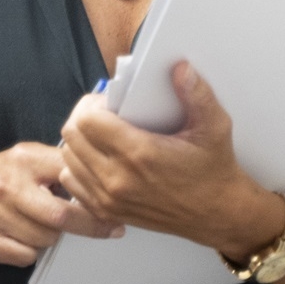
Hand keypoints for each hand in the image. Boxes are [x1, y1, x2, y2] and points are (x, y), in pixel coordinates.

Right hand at [0, 141, 120, 266]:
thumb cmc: (6, 173)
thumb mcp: (32, 157)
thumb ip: (62, 166)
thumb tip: (101, 188)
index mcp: (25, 159)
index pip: (71, 179)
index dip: (97, 199)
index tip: (116, 212)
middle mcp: (6, 186)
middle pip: (60, 217)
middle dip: (87, 226)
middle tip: (105, 229)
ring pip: (45, 240)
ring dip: (53, 237)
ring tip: (43, 224)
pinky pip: (25, 257)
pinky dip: (31, 251)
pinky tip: (24, 236)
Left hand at [58, 63, 284, 257]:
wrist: (216, 214)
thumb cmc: (214, 172)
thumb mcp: (215, 127)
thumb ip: (197, 94)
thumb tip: (181, 69)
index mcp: (140, 153)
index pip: (87, 120)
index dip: (93, 103)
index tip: (109, 101)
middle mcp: (118, 178)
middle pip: (71, 136)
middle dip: (83, 117)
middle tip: (104, 113)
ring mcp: (108, 198)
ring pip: (68, 159)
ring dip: (79, 141)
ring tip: (102, 134)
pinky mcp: (106, 211)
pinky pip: (72, 182)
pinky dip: (78, 166)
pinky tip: (99, 158)